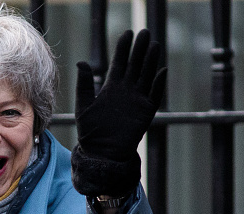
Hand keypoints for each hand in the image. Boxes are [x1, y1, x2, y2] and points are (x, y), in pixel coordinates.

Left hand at [71, 29, 166, 196]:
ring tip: (154, 45)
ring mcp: (137, 100)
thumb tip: (81, 62)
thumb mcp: (84, 105)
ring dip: (150, 61)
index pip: (119, 63)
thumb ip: (84, 85)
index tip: (127, 33)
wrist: (102, 152)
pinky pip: (155, 95)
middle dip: (139, 49)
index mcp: (111, 87)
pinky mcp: (145, 111)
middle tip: (144, 32)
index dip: (123, 49)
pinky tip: (162, 71)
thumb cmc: (90, 131)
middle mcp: (126, 91)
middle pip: (135, 65)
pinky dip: (159, 84)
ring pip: (146, 76)